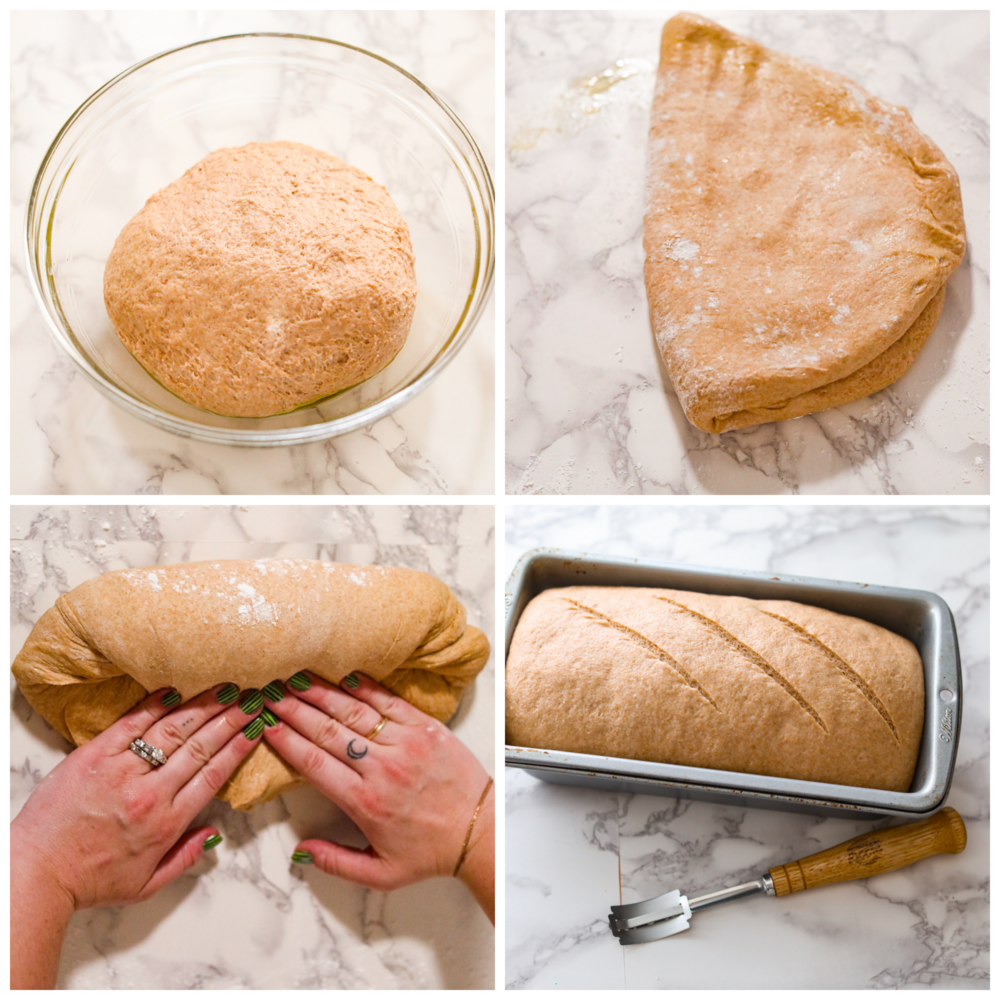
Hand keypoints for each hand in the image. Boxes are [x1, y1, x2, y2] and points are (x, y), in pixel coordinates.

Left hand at [10, 683, 264, 910]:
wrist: (35, 873)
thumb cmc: (88, 881)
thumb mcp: (145, 886)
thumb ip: (184, 859)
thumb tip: (212, 834)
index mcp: (167, 823)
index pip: (213, 774)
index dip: (239, 746)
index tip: (256, 727)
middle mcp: (150, 793)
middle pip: (201, 746)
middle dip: (231, 718)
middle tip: (252, 697)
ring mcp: (121, 771)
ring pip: (173, 729)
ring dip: (204, 705)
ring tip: (226, 687)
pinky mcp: (94, 756)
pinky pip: (130, 723)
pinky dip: (155, 704)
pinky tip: (176, 690)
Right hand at [261, 671, 493, 916]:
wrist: (480, 830)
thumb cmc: (430, 852)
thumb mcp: (380, 873)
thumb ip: (335, 862)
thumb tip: (299, 853)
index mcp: (365, 802)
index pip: (314, 762)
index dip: (286, 740)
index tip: (265, 724)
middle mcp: (382, 768)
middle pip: (326, 731)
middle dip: (293, 709)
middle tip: (269, 692)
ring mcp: (405, 743)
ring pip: (354, 712)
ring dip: (321, 692)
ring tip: (295, 677)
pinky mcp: (426, 727)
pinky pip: (389, 701)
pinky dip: (365, 686)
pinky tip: (344, 674)